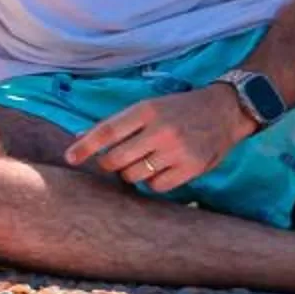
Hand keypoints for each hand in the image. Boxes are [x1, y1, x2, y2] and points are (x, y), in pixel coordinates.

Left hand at [64, 81, 253, 198]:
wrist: (224, 111)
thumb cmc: (179, 109)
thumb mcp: (149, 106)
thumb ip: (118, 123)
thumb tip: (80, 138)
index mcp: (146, 110)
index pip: (106, 131)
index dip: (84, 147)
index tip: (69, 158)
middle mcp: (160, 130)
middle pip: (116, 159)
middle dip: (109, 164)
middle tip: (114, 161)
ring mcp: (177, 151)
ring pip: (134, 176)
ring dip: (130, 173)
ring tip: (141, 162)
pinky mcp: (191, 168)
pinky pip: (156, 187)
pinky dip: (152, 182)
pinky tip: (159, 170)